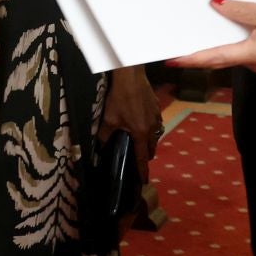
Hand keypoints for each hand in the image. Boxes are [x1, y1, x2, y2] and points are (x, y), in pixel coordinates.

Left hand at [99, 66, 163, 180]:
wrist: (131, 75)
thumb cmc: (119, 97)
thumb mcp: (108, 119)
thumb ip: (104, 136)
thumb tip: (99, 149)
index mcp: (141, 133)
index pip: (143, 157)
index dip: (143, 170)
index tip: (144, 181)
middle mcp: (152, 127)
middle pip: (152, 147)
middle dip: (147, 155)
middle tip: (140, 159)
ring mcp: (156, 116)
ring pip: (155, 134)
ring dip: (149, 140)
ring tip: (141, 142)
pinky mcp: (156, 106)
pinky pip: (156, 122)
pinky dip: (151, 127)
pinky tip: (143, 122)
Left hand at [169, 0, 255, 75]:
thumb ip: (241, 10)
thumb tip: (218, 4)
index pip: (215, 58)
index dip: (191, 59)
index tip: (172, 59)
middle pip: (224, 57)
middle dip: (205, 48)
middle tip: (184, 38)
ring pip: (238, 53)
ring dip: (225, 42)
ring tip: (210, 25)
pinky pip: (251, 52)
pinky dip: (240, 41)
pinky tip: (239, 27)